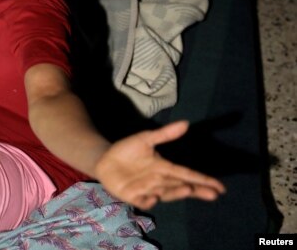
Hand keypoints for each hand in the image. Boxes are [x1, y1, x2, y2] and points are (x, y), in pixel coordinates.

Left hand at [94, 121, 225, 209]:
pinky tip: (154, 197)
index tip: (220, 187)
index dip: (202, 179)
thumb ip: (165, 134)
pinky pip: (143, 201)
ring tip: (188, 188)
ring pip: (165, 193)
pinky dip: (149, 200)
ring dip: (176, 192)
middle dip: (197, 190)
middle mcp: (159, 180)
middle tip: (213, 194)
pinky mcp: (132, 196)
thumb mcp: (145, 139)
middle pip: (181, 186)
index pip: (186, 174)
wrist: (104, 158)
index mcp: (164, 168)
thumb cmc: (126, 150)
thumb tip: (186, 123)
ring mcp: (146, 189)